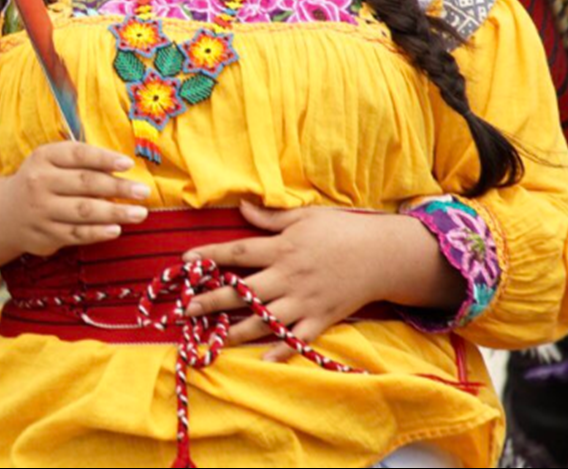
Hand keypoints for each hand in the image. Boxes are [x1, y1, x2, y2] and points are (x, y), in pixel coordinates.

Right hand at [0, 142, 149, 256]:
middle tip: (143, 191)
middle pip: (84, 183)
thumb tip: (123, 168)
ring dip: (114, 213)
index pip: (77, 154)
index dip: (104, 158)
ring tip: (139, 213)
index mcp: (44, 157)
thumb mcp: (52, 162)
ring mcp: (40, 210)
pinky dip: (97, 232)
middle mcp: (39, 182)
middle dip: (117, 188)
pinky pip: (76, 234)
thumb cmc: (42, 181)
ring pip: (83, 211)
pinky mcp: (43, 234)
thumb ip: (82, 162)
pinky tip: (116, 230)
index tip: (128, 164)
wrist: (5, 212)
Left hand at [184, 201, 446, 361]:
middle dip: (212, 301)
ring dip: (236, 331)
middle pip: (243, 292)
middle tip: (186, 310)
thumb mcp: (305, 217)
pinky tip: (263, 360)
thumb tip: (240, 206)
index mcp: (282, 249)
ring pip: (264, 320)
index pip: (237, 253)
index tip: (184, 260)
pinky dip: (281, 350)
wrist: (383, 255)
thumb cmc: (342, 231)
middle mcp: (288, 277)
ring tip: (213, 339)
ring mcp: (305, 301)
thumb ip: (270, 217)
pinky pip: (298, 338)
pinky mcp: (322, 318)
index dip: (208, 256)